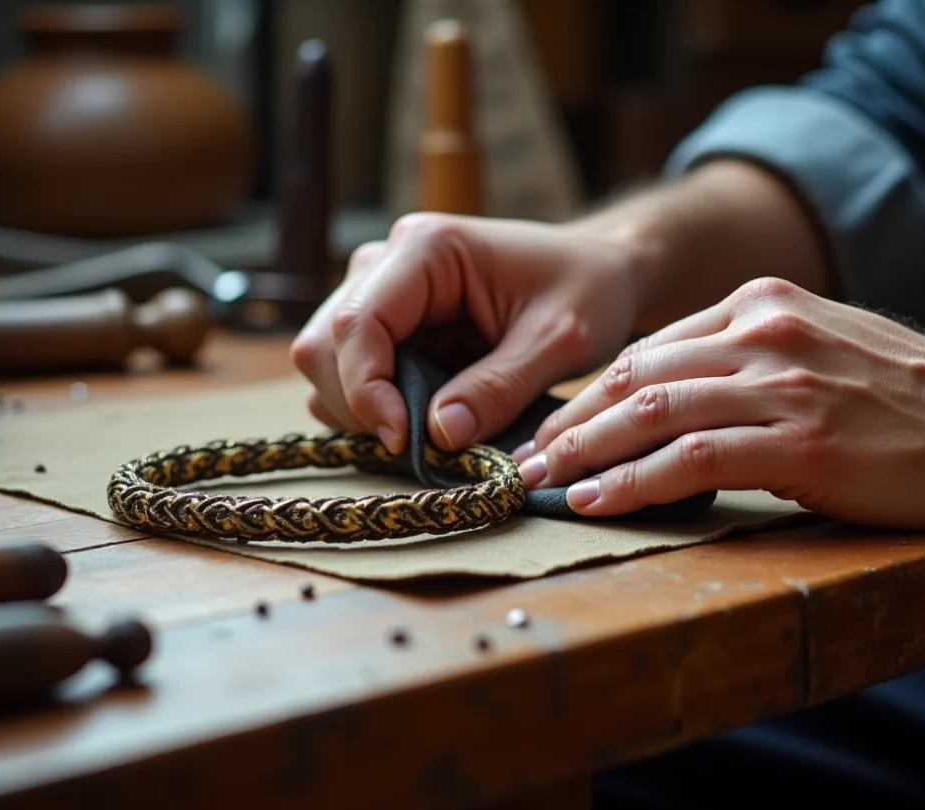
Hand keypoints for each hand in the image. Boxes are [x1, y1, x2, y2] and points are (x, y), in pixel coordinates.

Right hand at [289, 212, 639, 453]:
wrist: (600, 270)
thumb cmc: (587, 290)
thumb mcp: (560, 343)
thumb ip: (500, 388)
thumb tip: (439, 434)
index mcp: (426, 249)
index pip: (357, 324)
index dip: (366, 390)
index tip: (403, 441)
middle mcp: (388, 261)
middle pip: (324, 344)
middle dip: (359, 405)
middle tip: (418, 445)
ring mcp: (382, 290)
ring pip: (329, 363)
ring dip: (365, 409)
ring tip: (431, 429)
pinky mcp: (389, 322)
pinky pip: (353, 373)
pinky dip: (379, 406)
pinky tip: (428, 416)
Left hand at [515, 277, 924, 530]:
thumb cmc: (898, 393)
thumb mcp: (815, 343)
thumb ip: (742, 356)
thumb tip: (667, 395)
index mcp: (759, 303)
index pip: (649, 348)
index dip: (590, 391)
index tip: (554, 425)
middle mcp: (761, 331)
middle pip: (635, 373)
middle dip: (570, 420)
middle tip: (525, 457)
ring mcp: (779, 382)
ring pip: (650, 411)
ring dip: (584, 451)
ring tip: (541, 482)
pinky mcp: (797, 437)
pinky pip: (690, 458)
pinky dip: (632, 481)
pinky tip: (595, 499)